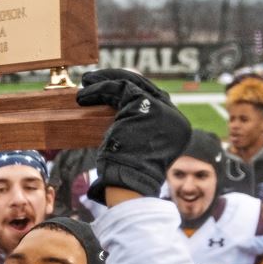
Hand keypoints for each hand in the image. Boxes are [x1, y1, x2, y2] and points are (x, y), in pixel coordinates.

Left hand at [76, 69, 190, 202]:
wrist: (129, 183)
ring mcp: (162, 108)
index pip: (157, 100)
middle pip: (147, 87)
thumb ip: (139, 127)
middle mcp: (174, 115)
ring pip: (132, 83)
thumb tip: (124, 109)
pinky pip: (119, 87)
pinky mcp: (143, 104)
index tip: (113, 89)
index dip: (134, 91)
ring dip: (107, 80)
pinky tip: (84, 94)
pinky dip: (100, 88)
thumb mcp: (138, 147)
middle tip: (98, 80)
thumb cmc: (128, 173)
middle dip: (120, 80)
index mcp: (178, 127)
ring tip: (87, 81)